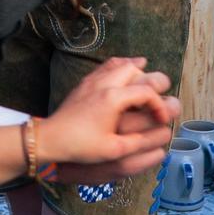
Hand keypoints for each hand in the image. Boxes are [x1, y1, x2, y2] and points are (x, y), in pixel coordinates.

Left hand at [29, 58, 177, 180]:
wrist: (51, 139)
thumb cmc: (81, 146)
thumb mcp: (114, 150)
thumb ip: (139, 141)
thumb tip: (160, 137)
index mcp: (114, 98)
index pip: (146, 93)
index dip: (159, 106)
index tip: (162, 120)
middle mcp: (104, 84)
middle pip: (134, 70)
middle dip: (151, 81)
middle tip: (159, 95)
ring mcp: (92, 81)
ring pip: (119, 64)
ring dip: (136, 69)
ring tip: (148, 73)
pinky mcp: (84, 83)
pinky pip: (105, 66)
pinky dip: (119, 64)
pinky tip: (124, 67)